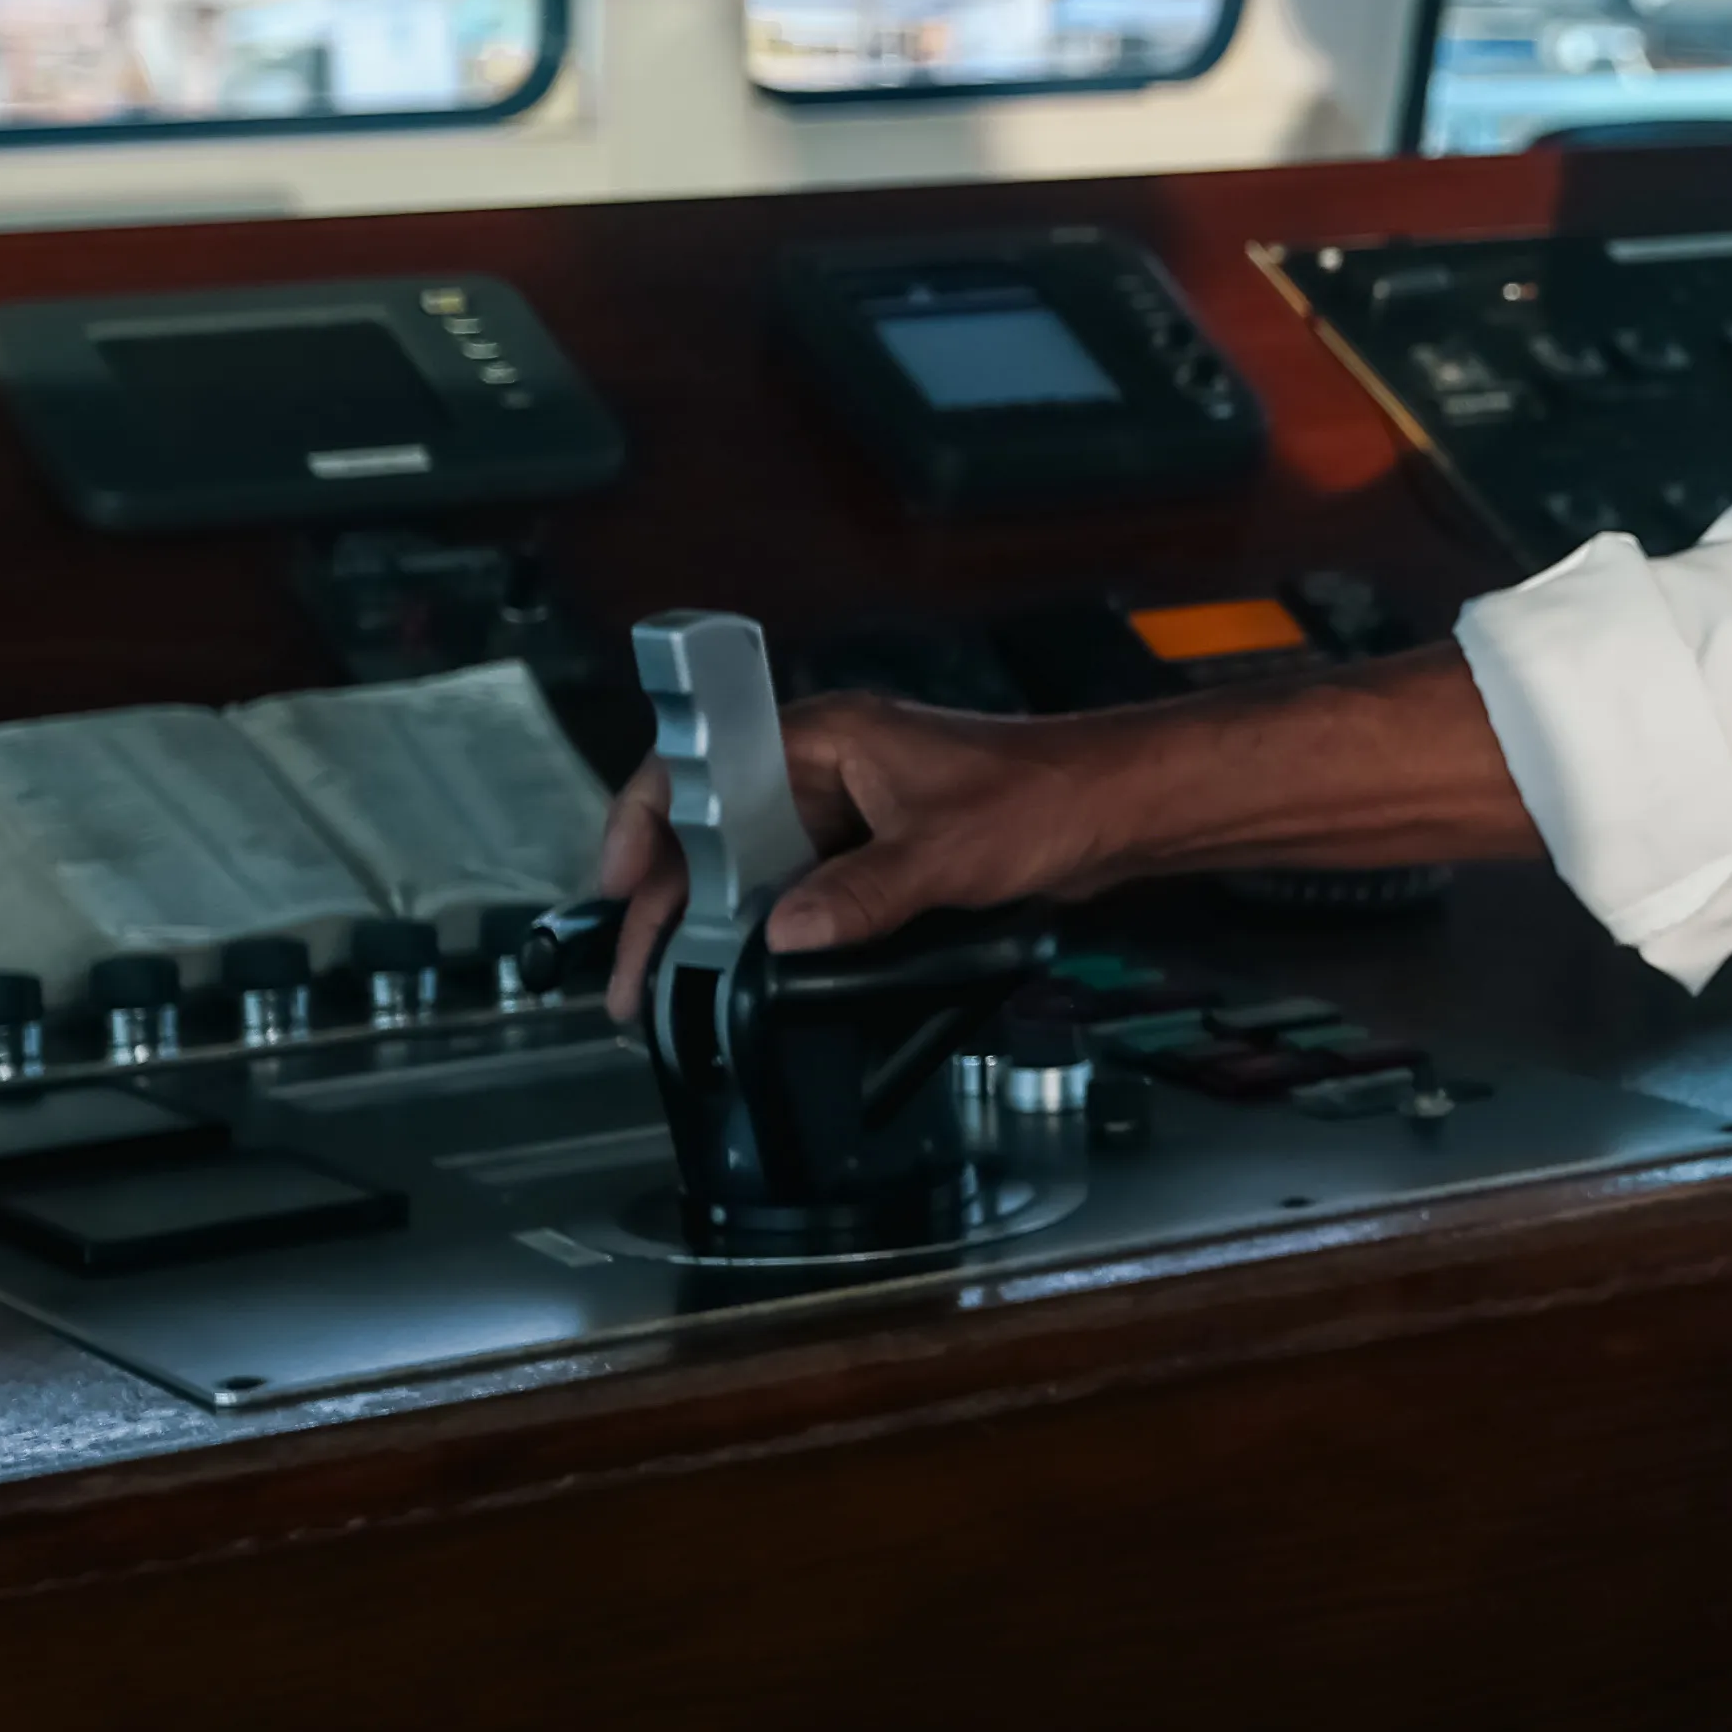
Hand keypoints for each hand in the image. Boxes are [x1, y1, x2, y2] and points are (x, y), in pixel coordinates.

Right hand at [588, 698, 1166, 1014]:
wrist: (1115, 810)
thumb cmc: (1044, 798)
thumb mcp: (946, 853)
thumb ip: (863, 895)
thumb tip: (784, 937)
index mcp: (826, 737)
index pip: (700, 764)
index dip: (645, 822)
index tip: (616, 886)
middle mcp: (824, 767)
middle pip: (713, 830)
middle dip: (666, 904)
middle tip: (635, 982)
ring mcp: (847, 811)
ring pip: (750, 867)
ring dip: (710, 925)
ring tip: (671, 994)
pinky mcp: (872, 850)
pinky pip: (796, 888)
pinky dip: (764, 930)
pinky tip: (743, 979)